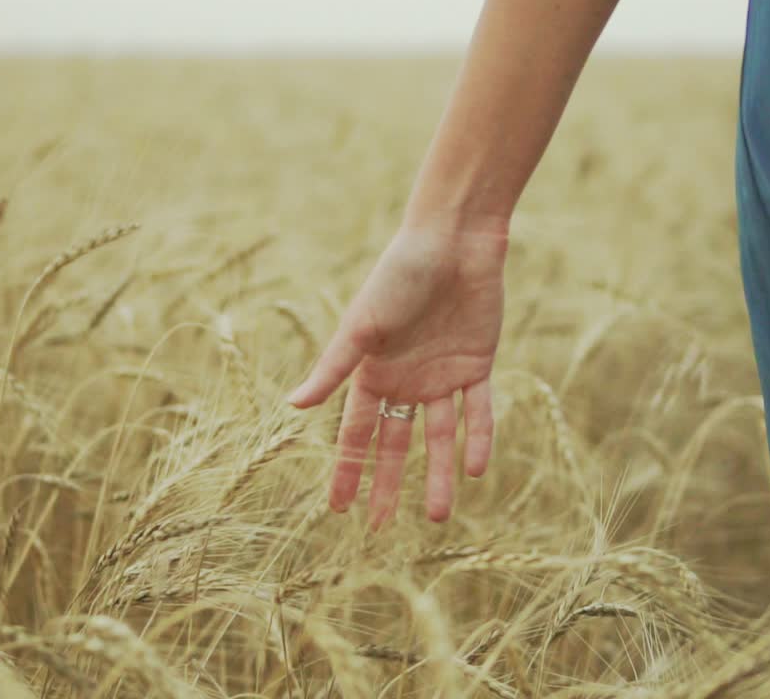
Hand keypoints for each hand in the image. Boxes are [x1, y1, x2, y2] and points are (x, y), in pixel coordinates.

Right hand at [286, 224, 506, 528]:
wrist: (452, 242)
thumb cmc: (399, 275)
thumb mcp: (361, 326)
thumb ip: (332, 369)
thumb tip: (291, 406)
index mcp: (371, 373)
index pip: (356, 434)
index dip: (347, 470)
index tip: (338, 510)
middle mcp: (404, 381)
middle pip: (394, 444)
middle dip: (387, 484)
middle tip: (382, 528)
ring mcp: (441, 376)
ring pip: (439, 437)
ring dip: (436, 474)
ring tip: (436, 514)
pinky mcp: (476, 366)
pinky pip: (477, 411)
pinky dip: (477, 439)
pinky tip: (474, 469)